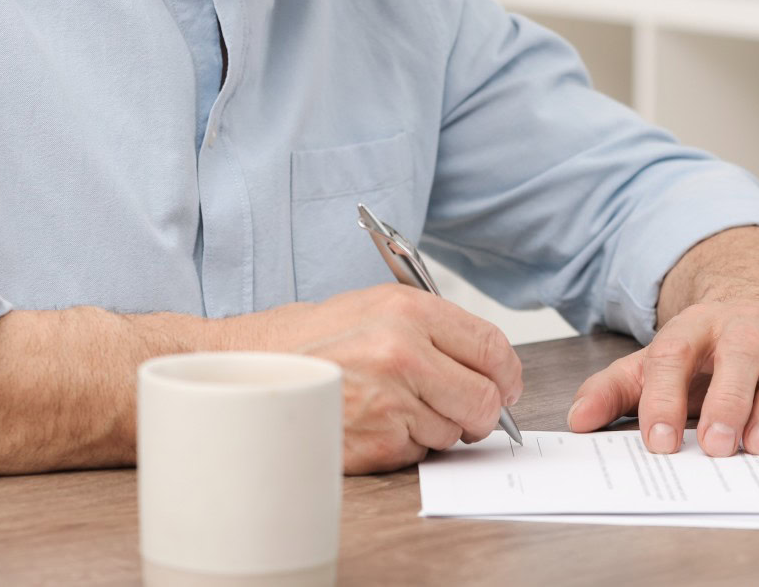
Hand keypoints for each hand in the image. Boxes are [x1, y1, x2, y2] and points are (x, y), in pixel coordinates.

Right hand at [219, 283, 522, 473]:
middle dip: (480, 411)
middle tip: (462, 409)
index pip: (493, 347)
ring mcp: (391, 399)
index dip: (506, 374)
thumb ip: (434, 328)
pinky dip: (406, 444)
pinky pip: (421, 451)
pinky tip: (375, 423)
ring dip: (436, 428)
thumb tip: (491, 362)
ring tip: (394, 407)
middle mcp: (404, 351)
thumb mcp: (373, 307)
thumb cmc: (311, 339)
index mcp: (408, 310)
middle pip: (486, 399)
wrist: (252, 370)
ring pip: (455, 430)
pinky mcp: (378, 440)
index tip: (504, 385)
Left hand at [565, 279, 758, 457]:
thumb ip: (616, 389)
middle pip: (738, 352)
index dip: (663, 398)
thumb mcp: (655, 362)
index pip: (673, 355)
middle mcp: (743, 325)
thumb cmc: (703, 348)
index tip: (659, 442)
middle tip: (719, 446)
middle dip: (728, 399)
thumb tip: (578, 419)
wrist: (754, 298)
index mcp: (693, 327)